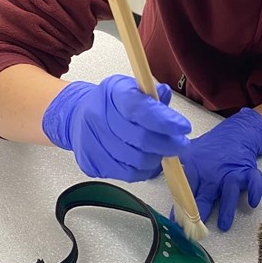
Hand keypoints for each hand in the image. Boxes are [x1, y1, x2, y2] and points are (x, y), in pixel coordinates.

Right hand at [42, 75, 190, 181]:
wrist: (78, 117)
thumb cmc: (110, 103)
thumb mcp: (132, 89)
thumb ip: (151, 95)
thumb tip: (164, 95)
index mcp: (112, 94)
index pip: (140, 109)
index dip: (164, 121)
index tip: (183, 127)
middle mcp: (98, 117)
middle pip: (140, 138)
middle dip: (167, 144)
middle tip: (181, 144)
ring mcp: (92, 142)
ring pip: (135, 160)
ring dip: (156, 159)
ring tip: (162, 152)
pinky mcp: (91, 163)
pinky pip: (126, 174)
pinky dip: (143, 170)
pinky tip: (147, 161)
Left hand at [178, 108, 261, 231]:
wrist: (236, 133)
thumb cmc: (210, 148)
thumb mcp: (188, 152)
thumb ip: (174, 166)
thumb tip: (149, 172)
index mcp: (197, 168)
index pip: (185, 189)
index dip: (180, 206)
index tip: (175, 221)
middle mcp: (214, 173)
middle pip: (206, 195)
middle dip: (200, 213)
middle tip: (195, 229)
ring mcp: (232, 173)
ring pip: (230, 192)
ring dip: (227, 209)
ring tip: (224, 226)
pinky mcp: (248, 172)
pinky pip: (254, 182)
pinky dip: (255, 192)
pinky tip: (252, 203)